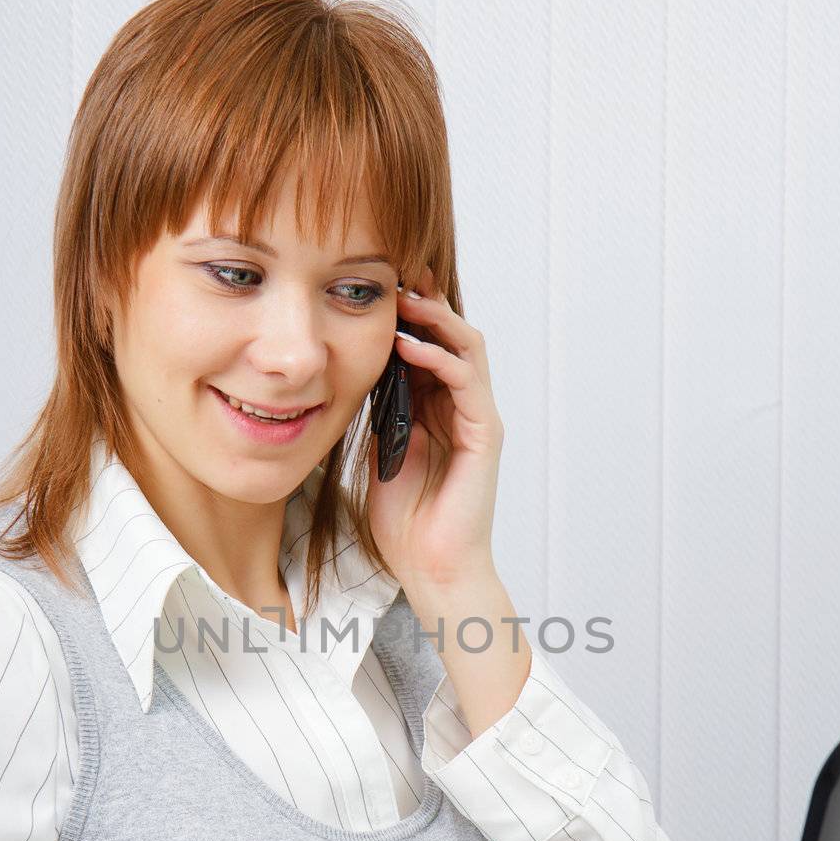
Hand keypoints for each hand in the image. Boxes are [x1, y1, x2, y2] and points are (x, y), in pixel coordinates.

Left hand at [366, 268, 503, 591]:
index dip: (408, 313)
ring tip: (403, 298)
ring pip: (467, 347)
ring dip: (436, 318)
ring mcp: (478, 418)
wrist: (431, 566)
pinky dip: (440, 358)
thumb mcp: (380, 448)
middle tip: (394, 274)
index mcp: (438, 408)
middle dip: (425, 301)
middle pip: (453, 334)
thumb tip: (353, 368)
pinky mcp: (486, 435)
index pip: (429, 343)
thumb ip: (379, 409)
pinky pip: (467, 381)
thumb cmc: (405, 518)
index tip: (376, 285)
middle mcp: (464, 406)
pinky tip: (409, 346)